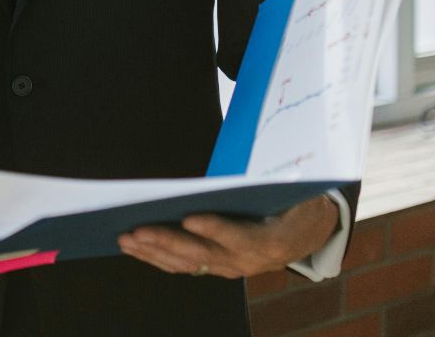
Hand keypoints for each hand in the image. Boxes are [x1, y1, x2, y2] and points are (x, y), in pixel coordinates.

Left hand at [117, 194, 339, 278]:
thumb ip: (270, 185)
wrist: (308, 233)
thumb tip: (248, 168)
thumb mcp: (293, 192)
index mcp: (269, 240)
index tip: (189, 218)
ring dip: (154, 252)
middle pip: (202, 253)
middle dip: (166, 242)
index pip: (238, 236)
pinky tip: (136, 247)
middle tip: (137, 231)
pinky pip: (185, 266)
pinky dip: (158, 257)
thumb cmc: (296, 202)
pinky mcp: (218, 267)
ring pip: (187, 264)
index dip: (214, 228)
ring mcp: (230, 267)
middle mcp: (247, 261)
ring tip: (126, 239)